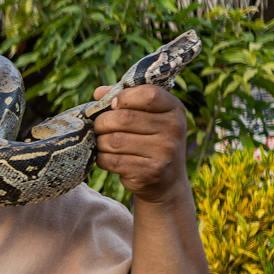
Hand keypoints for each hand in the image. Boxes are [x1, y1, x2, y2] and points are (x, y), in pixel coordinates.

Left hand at [91, 84, 189, 204]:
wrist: (167, 181)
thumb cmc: (151, 140)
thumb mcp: (147, 115)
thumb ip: (125, 99)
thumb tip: (99, 92)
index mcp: (174, 109)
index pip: (148, 94)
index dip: (123, 97)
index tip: (113, 105)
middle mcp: (173, 129)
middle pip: (123, 118)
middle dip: (102, 122)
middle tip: (100, 127)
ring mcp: (164, 152)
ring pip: (113, 140)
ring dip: (101, 142)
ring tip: (105, 143)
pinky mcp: (149, 172)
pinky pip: (112, 160)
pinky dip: (102, 158)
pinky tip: (108, 158)